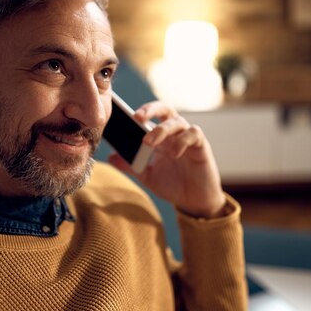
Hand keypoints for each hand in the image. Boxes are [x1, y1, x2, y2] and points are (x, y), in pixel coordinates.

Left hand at [108, 101, 225, 218]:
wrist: (194, 201)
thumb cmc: (172, 184)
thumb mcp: (147, 175)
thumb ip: (131, 165)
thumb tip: (110, 157)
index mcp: (160, 136)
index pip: (149, 115)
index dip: (138, 112)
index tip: (121, 114)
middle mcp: (174, 133)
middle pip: (164, 109)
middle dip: (151, 109)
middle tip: (137, 117)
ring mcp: (188, 138)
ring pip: (177, 121)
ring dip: (162, 129)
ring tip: (149, 142)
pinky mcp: (201, 146)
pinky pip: (193, 134)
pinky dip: (182, 140)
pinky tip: (174, 153)